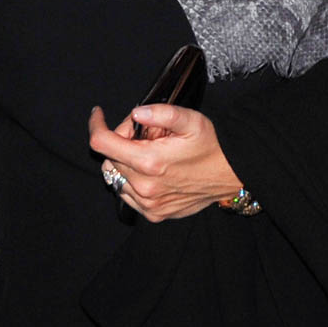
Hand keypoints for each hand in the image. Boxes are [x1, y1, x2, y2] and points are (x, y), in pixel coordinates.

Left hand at [89, 104, 242, 221]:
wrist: (231, 175)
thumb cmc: (211, 146)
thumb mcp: (191, 120)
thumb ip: (162, 113)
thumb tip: (136, 113)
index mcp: (149, 161)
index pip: (102, 143)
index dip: (96, 124)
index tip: (98, 114)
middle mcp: (144, 186)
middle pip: (110, 158)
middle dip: (121, 141)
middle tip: (146, 133)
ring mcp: (147, 203)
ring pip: (116, 177)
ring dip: (126, 162)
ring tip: (152, 153)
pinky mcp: (153, 213)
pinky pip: (127, 194)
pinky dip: (132, 180)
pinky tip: (152, 171)